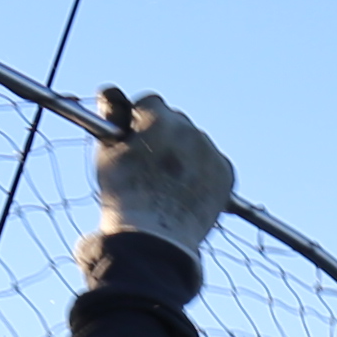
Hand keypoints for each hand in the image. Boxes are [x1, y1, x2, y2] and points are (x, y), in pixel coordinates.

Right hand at [88, 92, 232, 252]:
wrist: (155, 237)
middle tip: (153, 164)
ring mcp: (210, 151)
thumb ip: (113, 124)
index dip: (141, 120)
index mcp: (159, 118)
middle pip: (176, 122)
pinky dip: (204, 174)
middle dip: (166, 137)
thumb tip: (111, 99)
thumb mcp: (109, 154)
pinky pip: (214, 165)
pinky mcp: (227, 173)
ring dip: (186, 155)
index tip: (136, 136)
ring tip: (170, 185)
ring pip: (196, 144)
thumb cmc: (125, 196)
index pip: (151, 103)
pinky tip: (188, 192)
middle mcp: (189, 129)